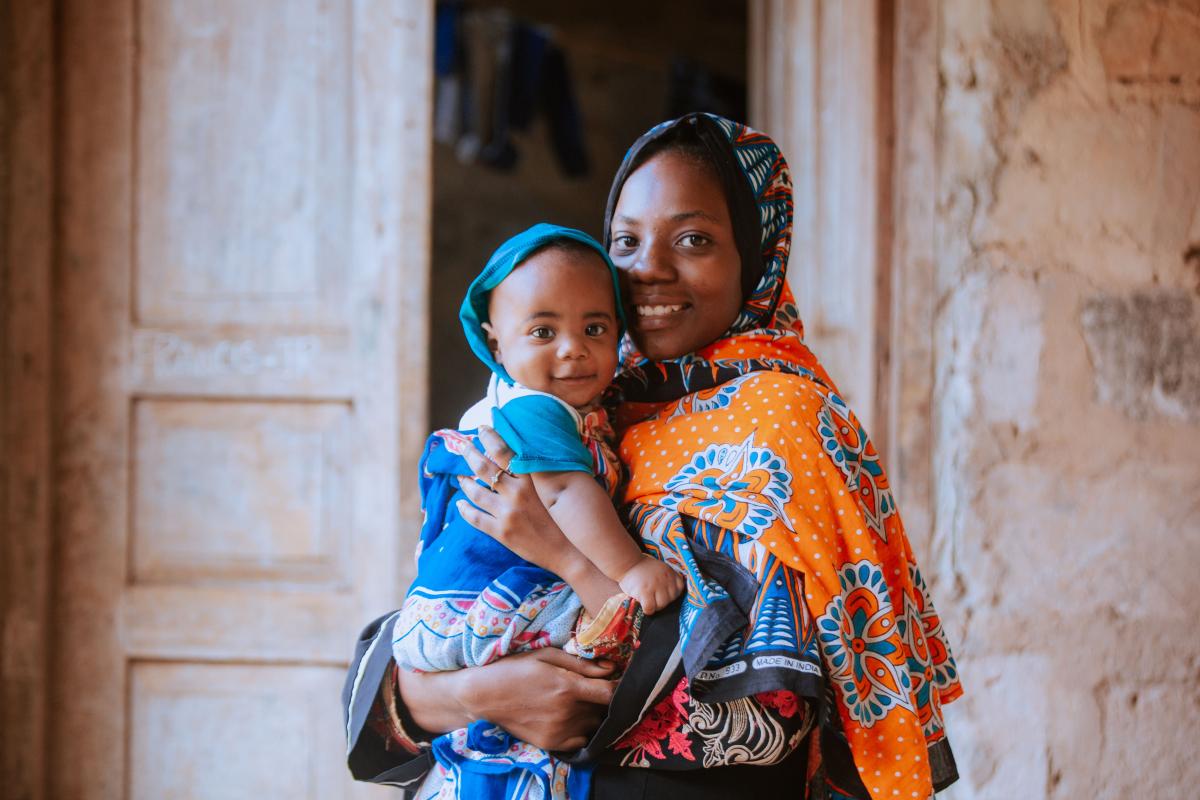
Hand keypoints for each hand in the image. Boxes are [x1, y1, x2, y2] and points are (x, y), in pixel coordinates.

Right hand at [400, 648, 616, 751]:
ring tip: (578, 701)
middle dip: (602, 697)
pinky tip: (570, 717)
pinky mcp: (551, 743)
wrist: (484, 696)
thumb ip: (581, 664)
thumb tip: (611, 669)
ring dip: (593, 713)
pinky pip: (581, 739)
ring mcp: (559, 731)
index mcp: (567, 687)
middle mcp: (566, 713)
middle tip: (592, 687)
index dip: (619, 685)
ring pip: (594, 724)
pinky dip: (582, 729)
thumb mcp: (547, 656)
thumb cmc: (515, 669)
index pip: (610, 692)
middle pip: (603, 709)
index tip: (618, 679)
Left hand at [455, 426, 569, 571]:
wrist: (572, 552)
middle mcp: (517, 493)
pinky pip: (475, 518)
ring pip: (475, 492)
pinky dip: (464, 510)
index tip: (481, 429)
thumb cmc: (568, 519)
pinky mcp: (502, 532)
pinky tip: (460, 505)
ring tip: (459, 476)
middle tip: (463, 446)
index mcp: (532, 479)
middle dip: (470, 454)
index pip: (504, 451)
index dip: (489, 437)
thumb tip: (530, 456)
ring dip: (464, 482)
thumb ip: (541, 473)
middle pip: (484, 467)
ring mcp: (507, 513)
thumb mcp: (557, 489)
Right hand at [618, 555, 685, 614]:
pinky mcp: (644, 592)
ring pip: (661, 605)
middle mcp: (665, 578)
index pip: (679, 589)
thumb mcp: (660, 569)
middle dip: (662, 601)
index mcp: (670, 572)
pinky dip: (647, 609)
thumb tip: (671, 596)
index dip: (671, 593)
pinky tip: (642, 603)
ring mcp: (655, 585)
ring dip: (654, 606)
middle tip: (652, 597)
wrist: (627, 563)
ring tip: (647, 600)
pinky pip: (650, 608)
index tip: (662, 592)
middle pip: (670, 599)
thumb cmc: (643, 568)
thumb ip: (668, 579)